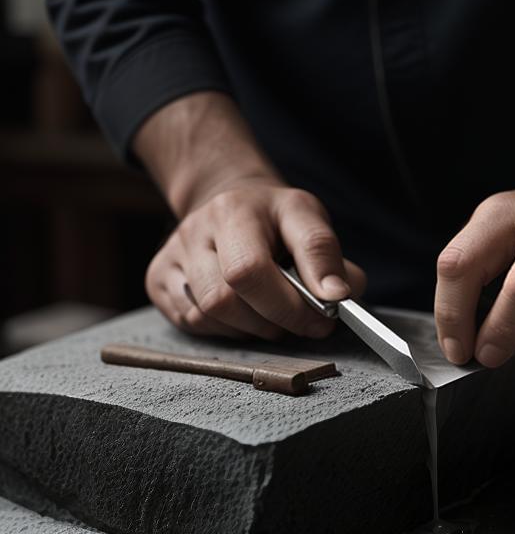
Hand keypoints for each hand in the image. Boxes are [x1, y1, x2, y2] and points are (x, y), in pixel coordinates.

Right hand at [146, 176, 365, 339]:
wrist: (230, 204)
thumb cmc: (275, 219)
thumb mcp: (309, 220)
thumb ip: (327, 256)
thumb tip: (337, 296)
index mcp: (236, 210)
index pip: (252, 269)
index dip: (293, 303)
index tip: (328, 314)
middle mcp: (196, 229)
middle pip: (226, 298)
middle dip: (275, 319)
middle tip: (305, 321)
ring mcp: (173, 254)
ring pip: (208, 315)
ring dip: (252, 328)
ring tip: (275, 314)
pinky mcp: (158, 278)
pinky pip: (193, 322)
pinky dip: (228, 329)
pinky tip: (246, 313)